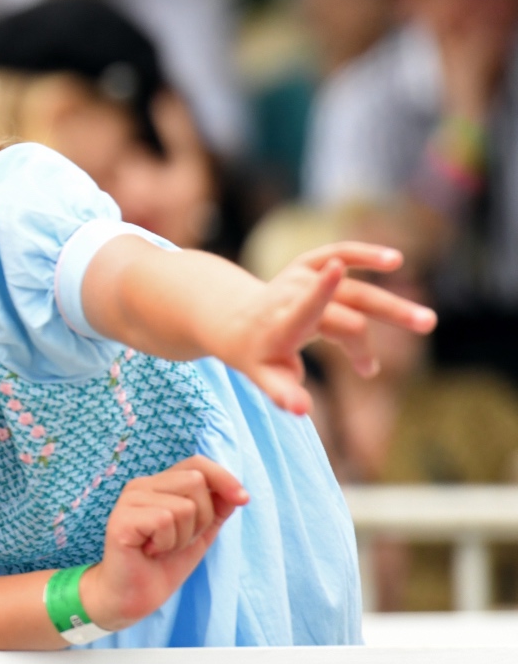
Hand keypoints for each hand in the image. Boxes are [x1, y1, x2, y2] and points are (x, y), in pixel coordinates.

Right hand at [80, 456, 246, 631]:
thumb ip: (216, 509)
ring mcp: (129, 500)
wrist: (135, 596)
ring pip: (184, 505)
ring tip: (162, 548)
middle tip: (179, 541)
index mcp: (159, 485)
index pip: (196, 463)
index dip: (223, 478)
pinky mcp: (122, 519)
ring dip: (183, 537)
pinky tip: (149, 551)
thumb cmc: (163, 564)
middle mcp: (142, 486)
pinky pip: (164, 520)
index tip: (243, 500)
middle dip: (201, 518)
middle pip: (195, 481)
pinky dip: (166, 543)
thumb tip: (237, 493)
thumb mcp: (200, 533)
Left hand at [207, 243, 435, 413]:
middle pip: (346, 315)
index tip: (334, 270)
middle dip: (377, 336)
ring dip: (391, 308)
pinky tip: (395, 260)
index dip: (319, 292)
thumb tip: (302, 410)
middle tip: (415, 342)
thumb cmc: (258, 357)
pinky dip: (365, 255)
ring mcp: (299, 278)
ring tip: (428, 323)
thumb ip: (283, 393)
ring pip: (355, 292)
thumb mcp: (265, 378)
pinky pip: (340, 253)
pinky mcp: (307, 265)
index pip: (303, 309)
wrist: (236, 322)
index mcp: (281, 325)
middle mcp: (291, 296)